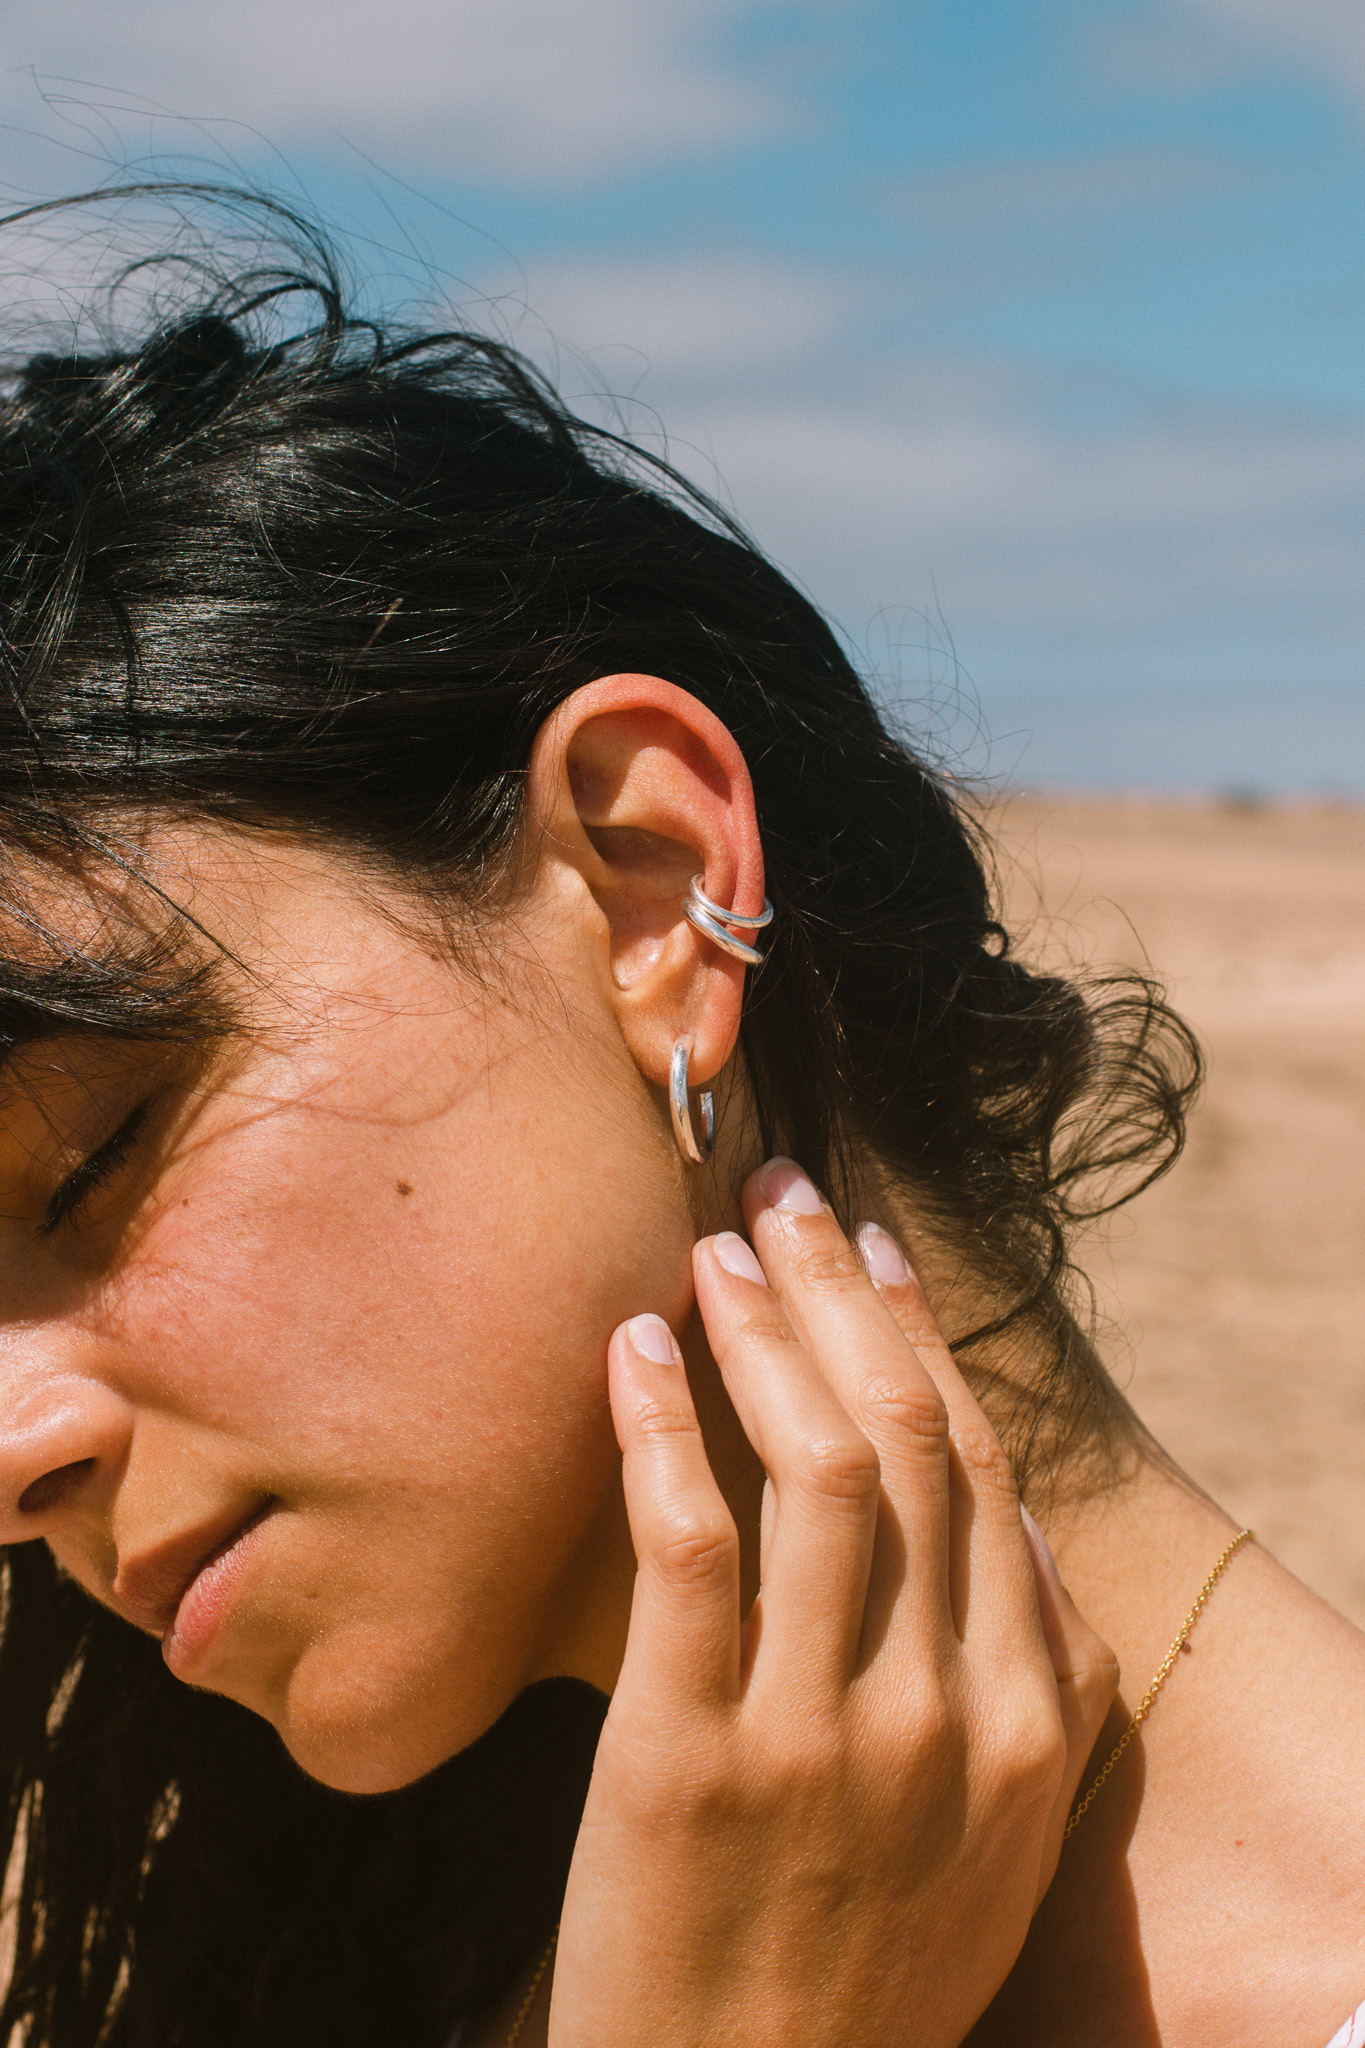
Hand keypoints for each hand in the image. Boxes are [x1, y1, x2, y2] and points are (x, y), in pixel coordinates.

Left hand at [551, 1157, 1117, 2047]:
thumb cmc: (871, 1965)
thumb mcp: (1002, 1837)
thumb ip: (1035, 1678)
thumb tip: (1012, 1512)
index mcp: (1028, 1721)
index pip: (980, 1470)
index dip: (921, 1338)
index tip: (873, 1248)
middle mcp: (944, 1715)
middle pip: (905, 1441)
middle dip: (840, 1293)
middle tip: (782, 1191)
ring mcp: (819, 1741)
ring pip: (815, 1473)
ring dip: (761, 1335)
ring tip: (711, 1251)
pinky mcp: (687, 1766)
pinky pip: (684, 1553)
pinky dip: (657, 1432)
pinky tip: (628, 1349)